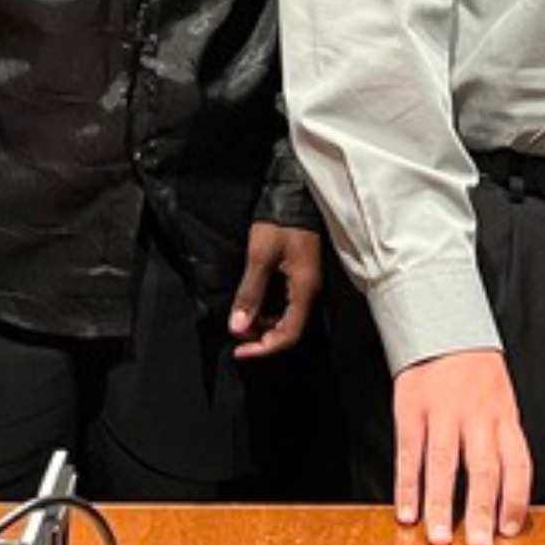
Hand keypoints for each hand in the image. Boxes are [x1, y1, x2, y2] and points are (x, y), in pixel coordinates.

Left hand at [228, 221, 322, 360]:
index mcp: (304, 291)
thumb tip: (238, 328)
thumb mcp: (260, 257)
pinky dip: (267, 309)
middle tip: (235, 330)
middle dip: (260, 337)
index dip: (262, 349)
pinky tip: (251, 302)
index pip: (288, 336)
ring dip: (262, 323)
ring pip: (285, 318)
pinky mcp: (301, 277)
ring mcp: (306, 285)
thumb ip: (250, 293)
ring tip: (240, 315)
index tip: (238, 351)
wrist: (295, 194)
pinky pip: (285, 304)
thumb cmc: (280, 223)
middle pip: (288, 330)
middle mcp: (309, 293)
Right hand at [393, 348, 532, 544]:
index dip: (516, 500)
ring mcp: (443, 411)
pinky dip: (408, 486)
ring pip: (444, 464)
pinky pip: (409, 452)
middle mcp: (477, 415)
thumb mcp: (501, 401)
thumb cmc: (476, 374)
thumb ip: (502, 442)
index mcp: (505, 416)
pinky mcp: (412, 408)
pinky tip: (407, 512)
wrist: (443, 323)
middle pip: (484, 469)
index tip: (509, 531)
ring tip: (439, 540)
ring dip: (441, 506)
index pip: (518, 464)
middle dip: (482, 512)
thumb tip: (506, 496)